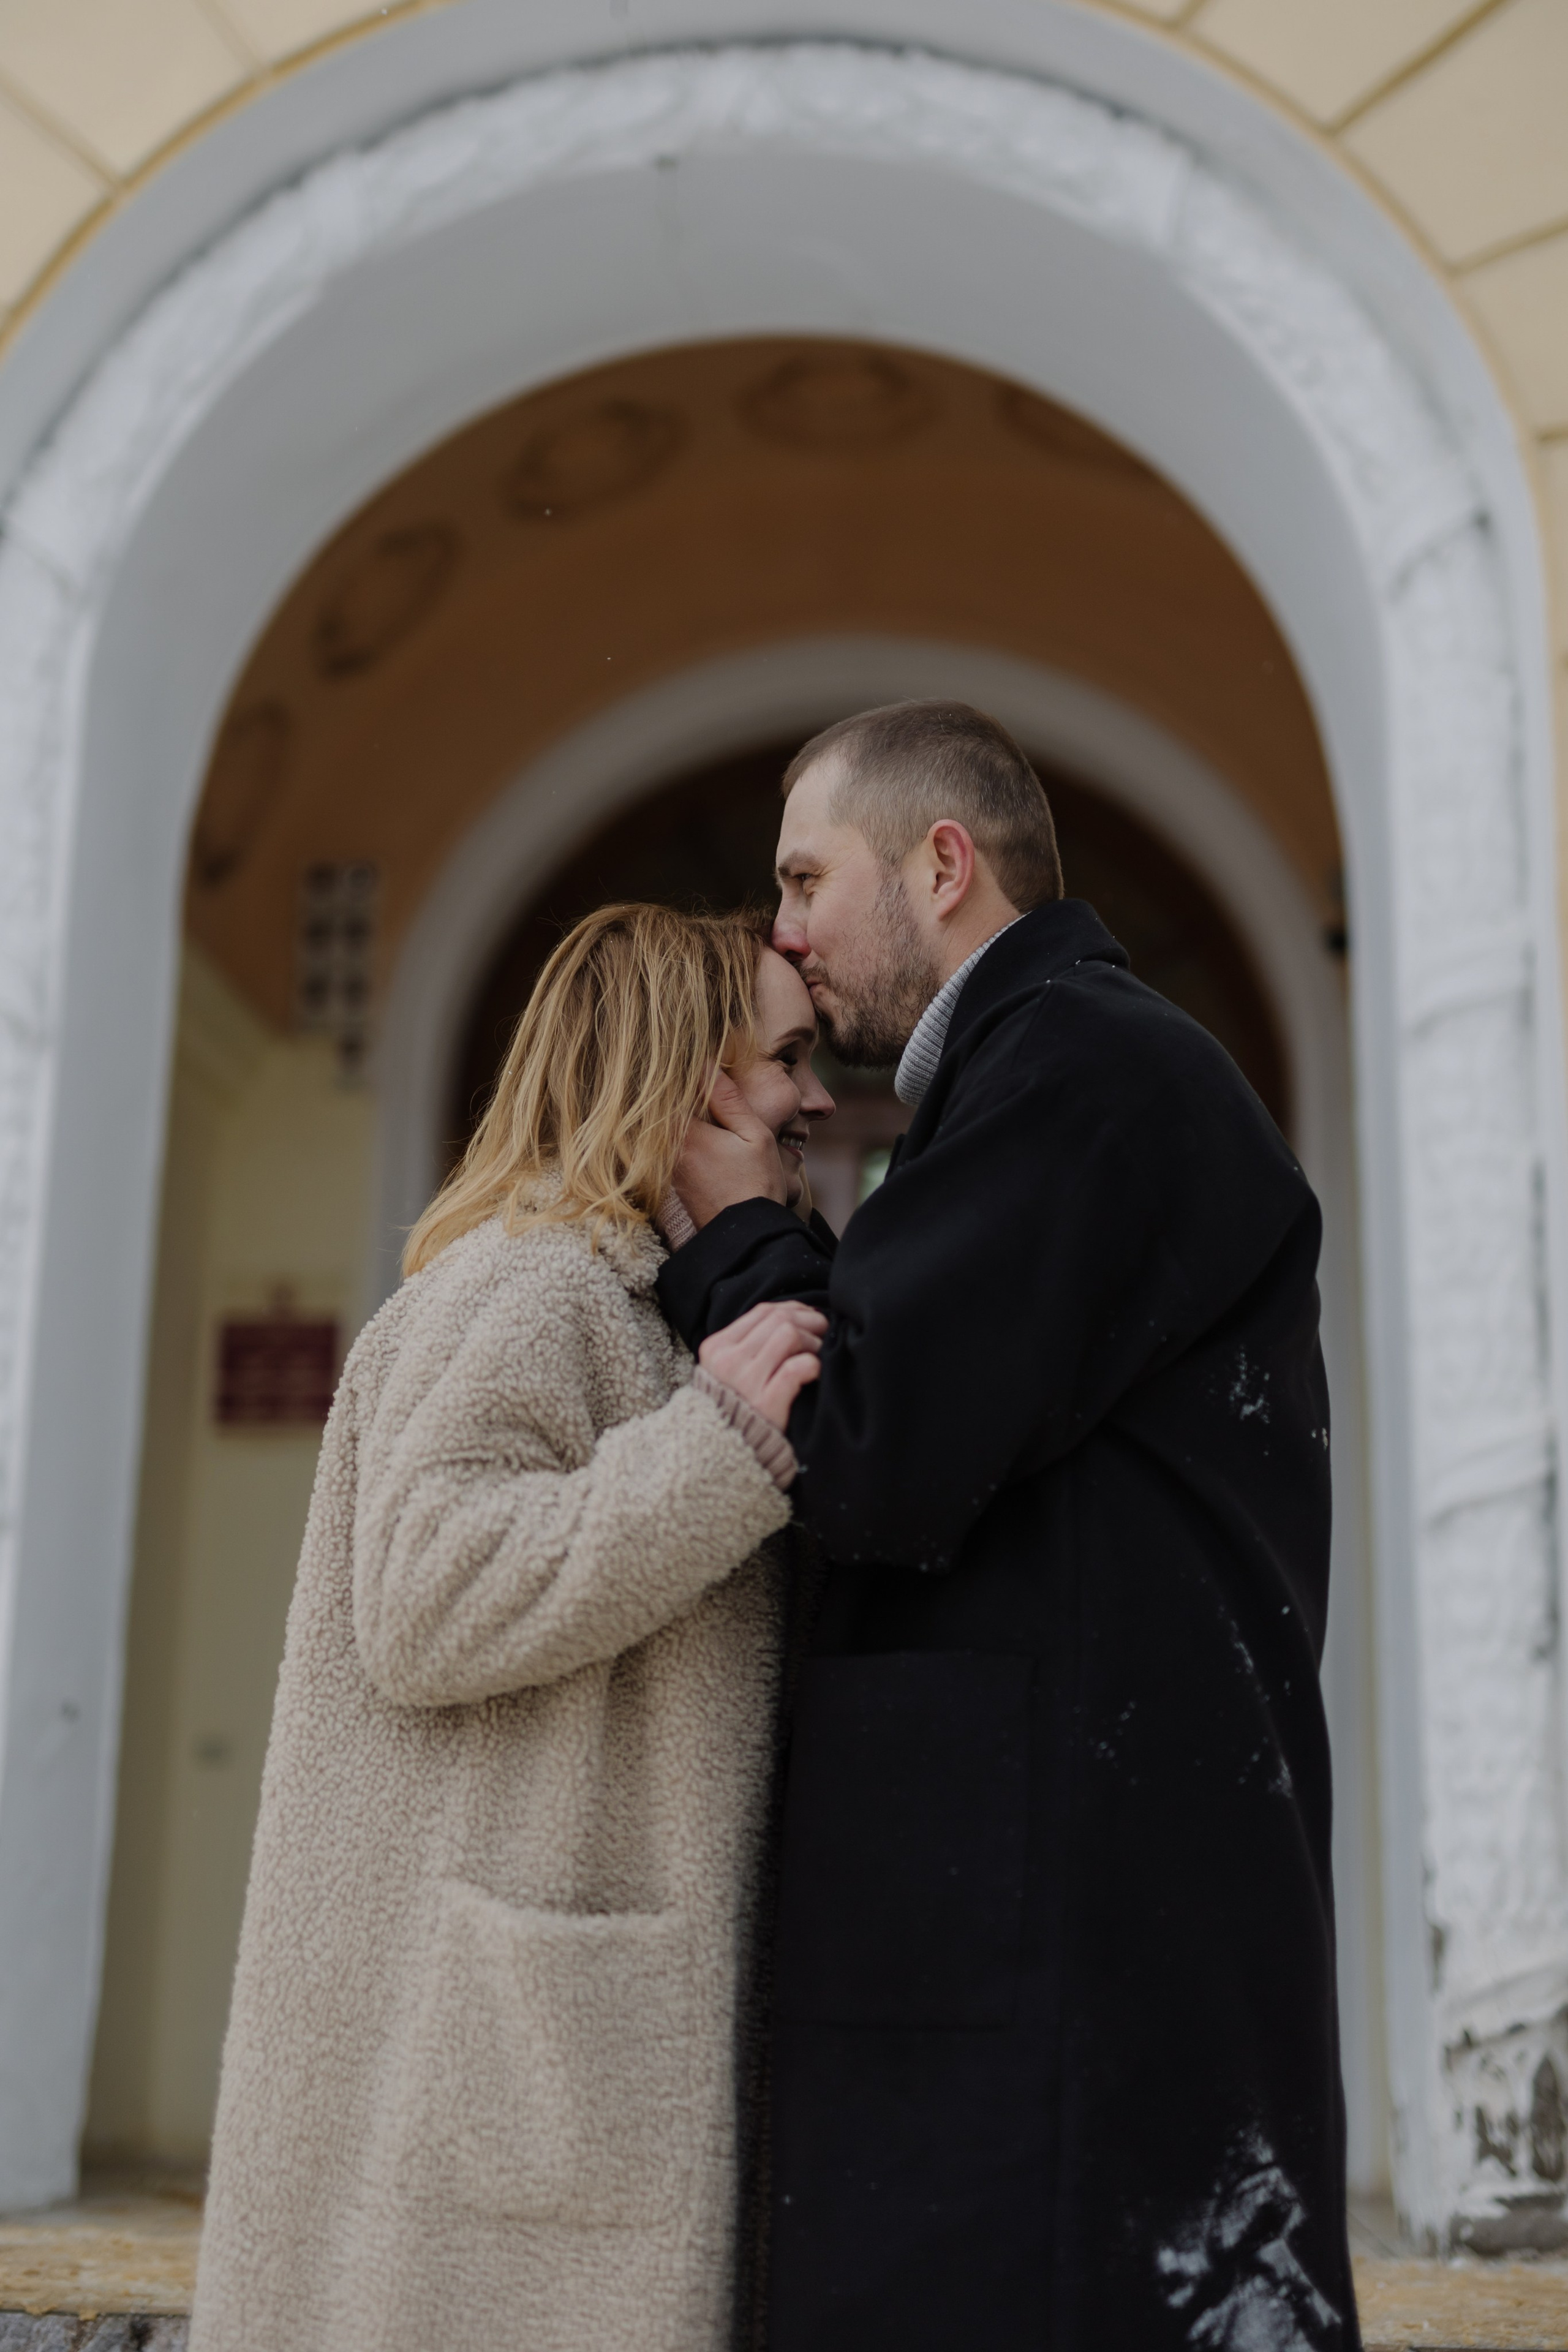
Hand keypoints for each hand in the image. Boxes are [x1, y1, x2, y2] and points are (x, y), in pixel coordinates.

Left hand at [674, 1071, 785, 1227]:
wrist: (746, 1236)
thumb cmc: (756, 1184)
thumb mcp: (753, 1135)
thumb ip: (727, 1099)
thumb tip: (706, 1064)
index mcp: (685, 1134)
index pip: (671, 1090)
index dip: (682, 1070)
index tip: (693, 1055)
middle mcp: (668, 1149)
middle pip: (664, 1107)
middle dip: (679, 1089)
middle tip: (696, 1069)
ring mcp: (668, 1166)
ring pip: (667, 1126)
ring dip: (682, 1110)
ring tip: (705, 1096)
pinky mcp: (673, 1178)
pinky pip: (672, 1144)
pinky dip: (684, 1131)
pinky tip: (705, 1127)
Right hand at [700, 1300, 826, 1430]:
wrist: (723, 1452)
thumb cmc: (733, 1407)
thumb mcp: (727, 1370)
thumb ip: (749, 1345)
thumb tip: (793, 1316)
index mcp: (717, 1347)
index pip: (762, 1312)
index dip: (793, 1309)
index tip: (809, 1317)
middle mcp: (729, 1360)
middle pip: (779, 1320)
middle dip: (809, 1321)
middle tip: (824, 1330)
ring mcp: (747, 1381)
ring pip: (789, 1336)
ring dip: (813, 1340)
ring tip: (820, 1352)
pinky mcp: (767, 1402)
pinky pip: (797, 1368)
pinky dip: (813, 1364)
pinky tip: (817, 1371)